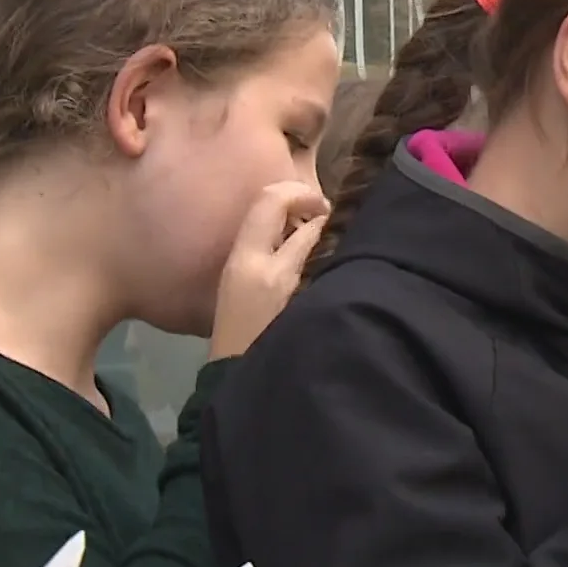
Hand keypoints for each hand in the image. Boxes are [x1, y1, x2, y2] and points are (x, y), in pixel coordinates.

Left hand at [210, 182, 330, 358]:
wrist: (235, 373)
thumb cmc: (276, 343)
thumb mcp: (303, 304)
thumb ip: (313, 262)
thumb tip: (324, 227)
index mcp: (267, 269)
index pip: (288, 213)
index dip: (313, 202)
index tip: (333, 211)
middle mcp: (246, 257)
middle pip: (266, 199)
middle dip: (297, 194)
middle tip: (322, 208)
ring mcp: (236, 262)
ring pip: (258, 211)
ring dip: (286, 206)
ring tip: (312, 221)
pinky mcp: (234, 269)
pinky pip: (255, 229)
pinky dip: (276, 222)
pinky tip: (294, 238)